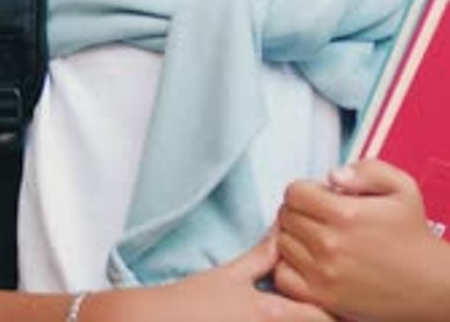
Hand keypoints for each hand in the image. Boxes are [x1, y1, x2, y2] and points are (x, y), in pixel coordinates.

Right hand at [115, 233, 337, 321]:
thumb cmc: (191, 300)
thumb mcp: (230, 275)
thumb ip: (263, 256)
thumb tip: (286, 230)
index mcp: (268, 312)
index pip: (320, 316)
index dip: (338, 309)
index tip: (351, 297)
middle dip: (331, 316)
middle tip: (344, 307)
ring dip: (310, 321)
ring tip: (324, 313)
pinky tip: (294, 319)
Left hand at [274, 159, 449, 321]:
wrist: (429, 284)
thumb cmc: (413, 236)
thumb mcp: (401, 187)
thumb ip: (366, 170)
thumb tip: (333, 175)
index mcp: (346, 214)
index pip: (294, 192)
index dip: (304, 189)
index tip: (317, 196)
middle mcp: (330, 244)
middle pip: (286, 216)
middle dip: (298, 210)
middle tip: (316, 215)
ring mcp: (324, 274)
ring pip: (282, 244)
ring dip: (293, 236)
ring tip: (314, 236)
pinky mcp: (322, 298)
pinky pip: (283, 276)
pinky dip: (289, 266)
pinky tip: (307, 260)